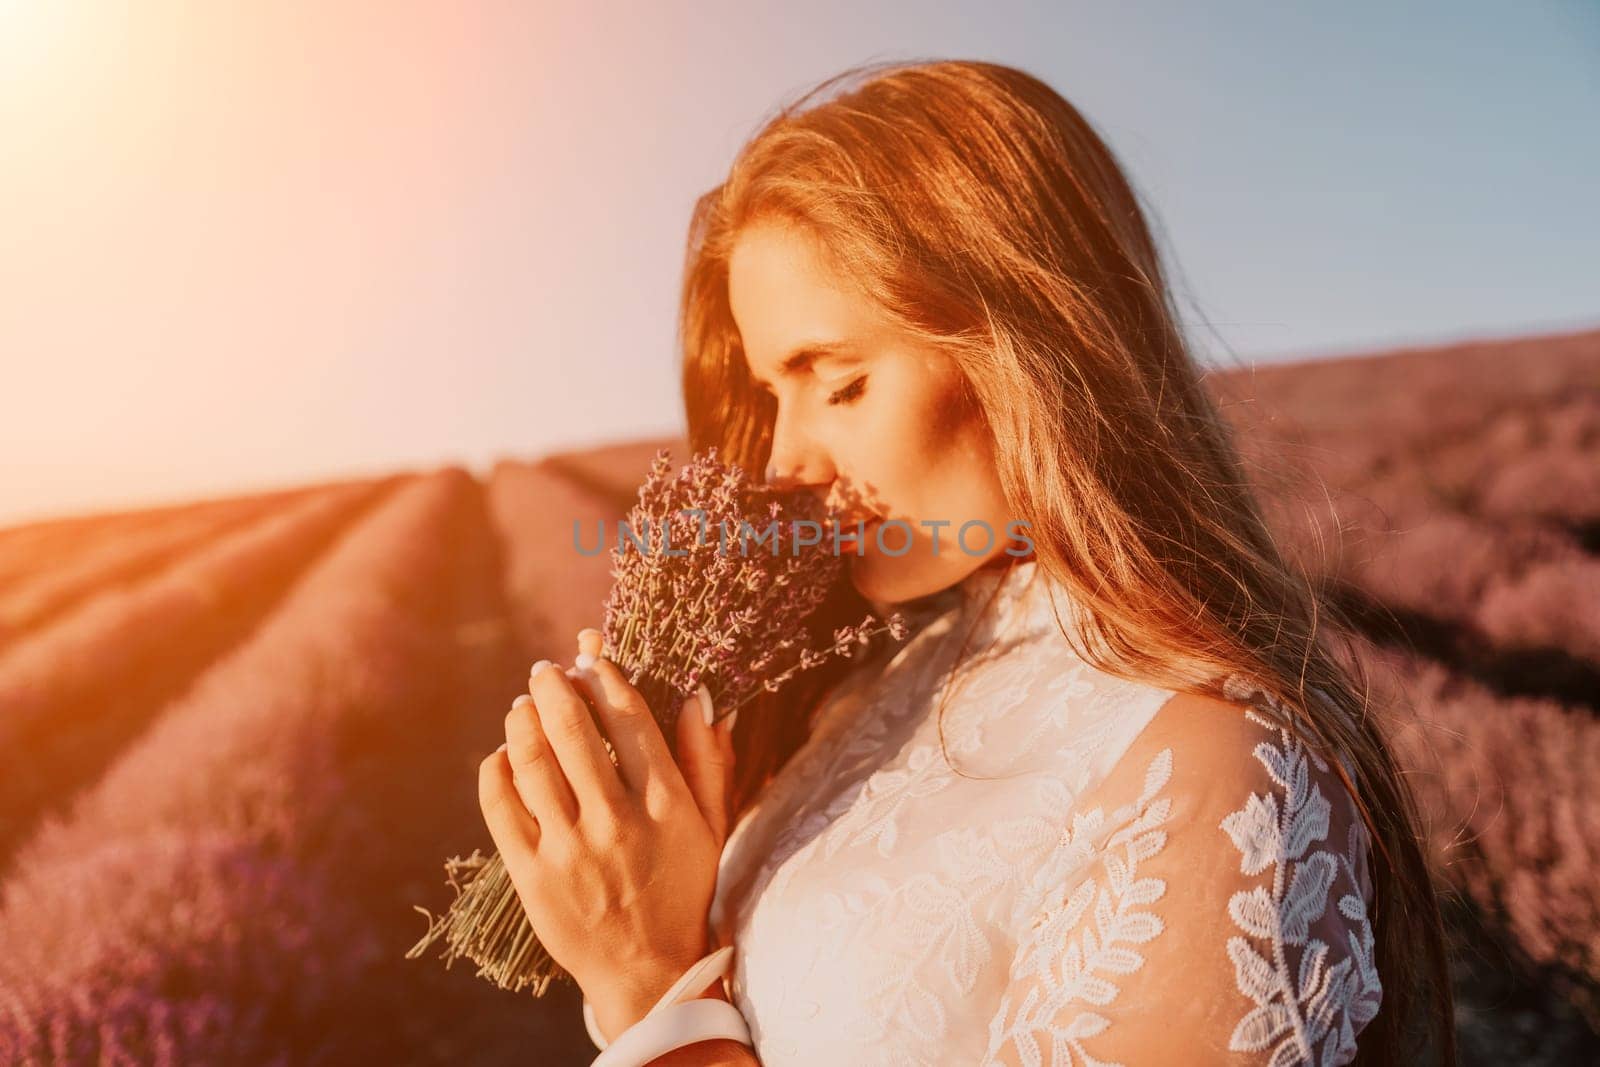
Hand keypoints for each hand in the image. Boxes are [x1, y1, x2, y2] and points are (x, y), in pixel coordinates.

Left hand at [478, 627, 737, 1040]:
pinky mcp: (532, 876)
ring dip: (523, 721)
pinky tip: (503, 754)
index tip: (590, 657)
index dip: (604, 677)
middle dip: (554, 687)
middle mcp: (616, 821)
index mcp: (663, 804)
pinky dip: (497, 769)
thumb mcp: (710, 826)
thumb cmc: (683, 890)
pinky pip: (501, 807)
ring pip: (533, 761)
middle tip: (544, 670)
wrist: (648, 971)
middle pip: (574, 729)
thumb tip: (701, 696)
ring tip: (522, 705)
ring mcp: (570, 849)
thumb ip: (707, 760)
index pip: (628, 718)